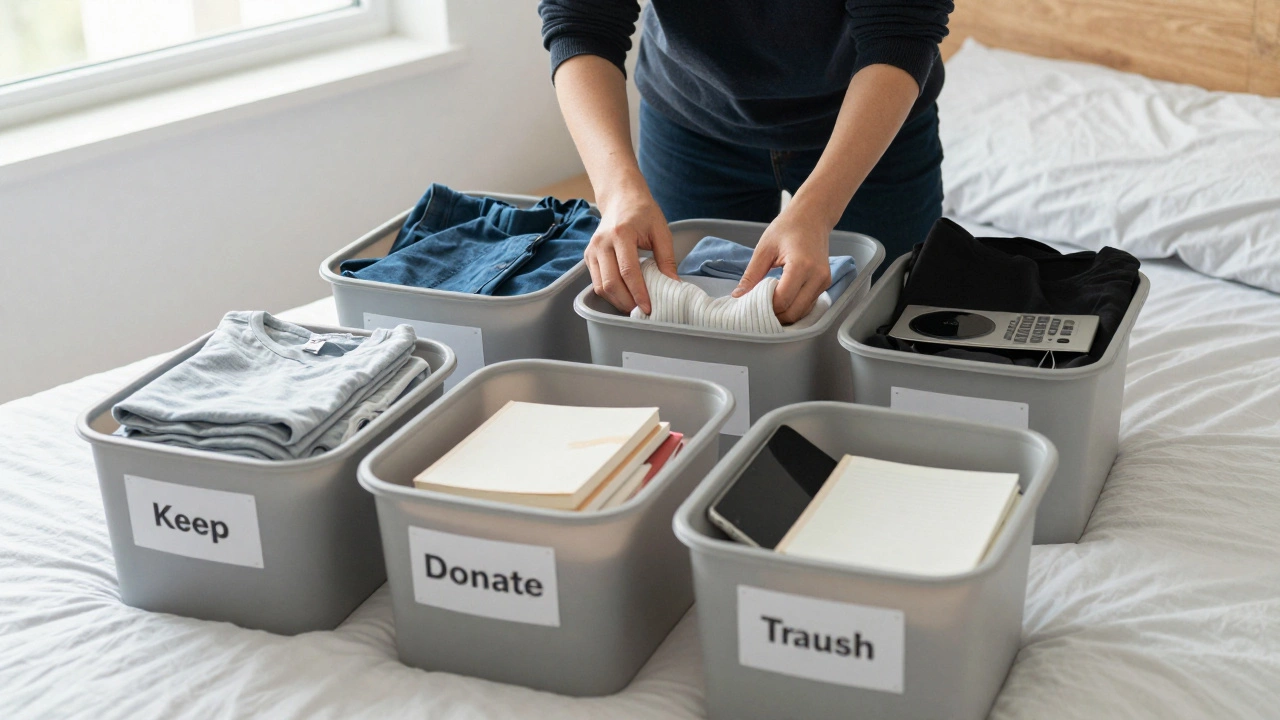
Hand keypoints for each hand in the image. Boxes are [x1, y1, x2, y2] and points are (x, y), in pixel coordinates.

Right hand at [586, 187, 678, 313]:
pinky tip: (623, 296)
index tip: (648, 308)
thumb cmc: (643, 212)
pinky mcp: (588, 256)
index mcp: (621, 234)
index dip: (639, 293)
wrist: (621, 198)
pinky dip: (609, 293)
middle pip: (610, 283)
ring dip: (617, 301)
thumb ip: (667, 258)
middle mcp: (602, 243)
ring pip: (600, 286)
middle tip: (642, 312)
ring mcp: (592, 250)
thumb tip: (673, 284)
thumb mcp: (661, 231)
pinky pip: (596, 282)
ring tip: (633, 306)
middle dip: (626, 302)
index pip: (628, 271)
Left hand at [732, 208, 832, 323]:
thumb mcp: (764, 249)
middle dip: (775, 315)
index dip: (766, 307)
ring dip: (785, 314)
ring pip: (802, 312)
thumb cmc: (788, 227)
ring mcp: (824, 281)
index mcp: (801, 265)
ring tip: (769, 304)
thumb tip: (738, 296)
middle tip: (758, 308)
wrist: (813, 216)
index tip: (751, 303)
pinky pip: (808, 305)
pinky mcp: (825, 283)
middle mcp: (817, 277)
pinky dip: (794, 307)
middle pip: (794, 312)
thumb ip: (751, 275)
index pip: (782, 300)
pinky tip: (781, 300)